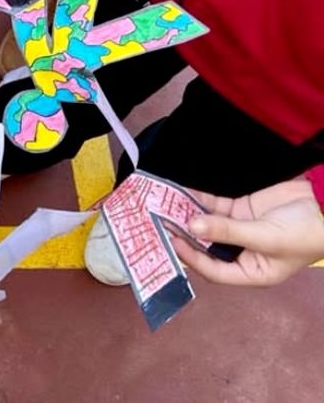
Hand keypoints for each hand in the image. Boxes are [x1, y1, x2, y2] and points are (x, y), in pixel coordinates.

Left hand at [170, 180, 323, 286]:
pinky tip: (179, 194)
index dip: (192, 259)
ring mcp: (239, 230)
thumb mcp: (266, 236)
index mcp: (253, 272)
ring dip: (187, 217)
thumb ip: (228, 231)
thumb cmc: (306, 232)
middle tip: (158, 226)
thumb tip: (192, 226)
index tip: (172, 243)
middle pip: (206, 247)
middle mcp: (242, 253)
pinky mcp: (240, 210)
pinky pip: (213, 206)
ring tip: (163, 208)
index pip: (215, 271)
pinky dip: (197, 200)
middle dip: (184, 237)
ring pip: (206, 225)